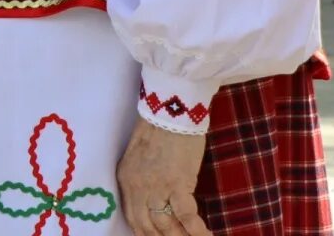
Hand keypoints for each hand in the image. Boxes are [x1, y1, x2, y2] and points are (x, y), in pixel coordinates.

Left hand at [117, 117, 210, 235]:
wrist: (169, 111)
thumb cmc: (158, 130)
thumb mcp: (138, 158)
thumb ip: (142, 180)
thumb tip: (153, 201)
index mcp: (126, 179)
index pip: (132, 217)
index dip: (145, 234)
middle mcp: (136, 186)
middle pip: (146, 226)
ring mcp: (155, 187)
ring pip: (165, 226)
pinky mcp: (176, 184)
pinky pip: (185, 216)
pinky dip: (196, 230)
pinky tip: (207, 235)